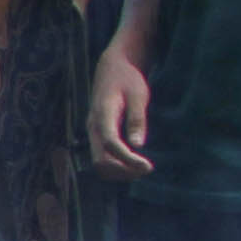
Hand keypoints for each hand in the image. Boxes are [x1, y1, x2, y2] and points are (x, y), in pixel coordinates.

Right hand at [88, 44, 153, 178]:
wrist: (111, 68)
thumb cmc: (128, 79)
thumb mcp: (138, 95)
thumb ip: (137, 119)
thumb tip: (138, 145)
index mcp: (103, 115)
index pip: (111, 144)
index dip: (128, 159)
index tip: (148, 167)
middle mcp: (93, 126)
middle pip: (100, 161)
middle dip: (123, 171)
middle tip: (147, 169)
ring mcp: (92, 132)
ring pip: (99, 163)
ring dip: (119, 171)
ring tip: (141, 168)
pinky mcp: (96, 134)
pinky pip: (101, 157)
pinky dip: (116, 166)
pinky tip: (133, 162)